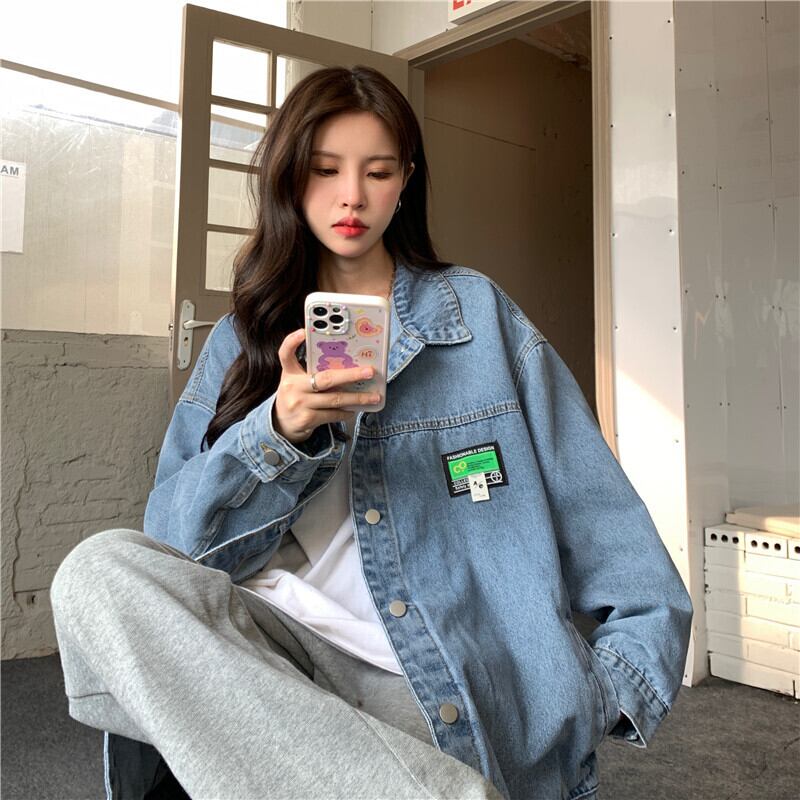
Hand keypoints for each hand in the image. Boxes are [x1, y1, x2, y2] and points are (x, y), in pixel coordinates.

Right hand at [272, 329, 380, 444]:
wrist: (282, 425)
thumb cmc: (296, 396)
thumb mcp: (297, 380)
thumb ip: (312, 370)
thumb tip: (347, 364)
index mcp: (289, 373)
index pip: (286, 353)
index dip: (292, 341)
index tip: (303, 332)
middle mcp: (293, 387)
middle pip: (326, 378)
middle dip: (351, 374)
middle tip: (369, 372)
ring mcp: (299, 404)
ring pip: (335, 399)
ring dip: (357, 398)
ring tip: (373, 397)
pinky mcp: (306, 419)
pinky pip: (332, 414)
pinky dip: (346, 412)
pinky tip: (355, 409)